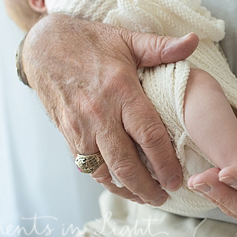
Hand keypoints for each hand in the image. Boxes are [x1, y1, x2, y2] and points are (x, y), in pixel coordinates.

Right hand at [23, 14, 198, 204]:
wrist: (44, 46)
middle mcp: (99, 114)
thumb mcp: (127, 39)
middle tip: (165, 196)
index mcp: (120, 91)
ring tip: (146, 196)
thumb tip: (193, 41)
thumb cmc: (89, 42)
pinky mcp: (67, 135)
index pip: (148, 135)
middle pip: (126, 163)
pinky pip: (87, 166)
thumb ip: (161, 46)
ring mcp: (80, 128)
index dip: (166, 162)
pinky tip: (120, 184)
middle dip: (148, 187)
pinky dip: (105, 179)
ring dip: (127, 189)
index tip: (178, 178)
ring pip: (105, 171)